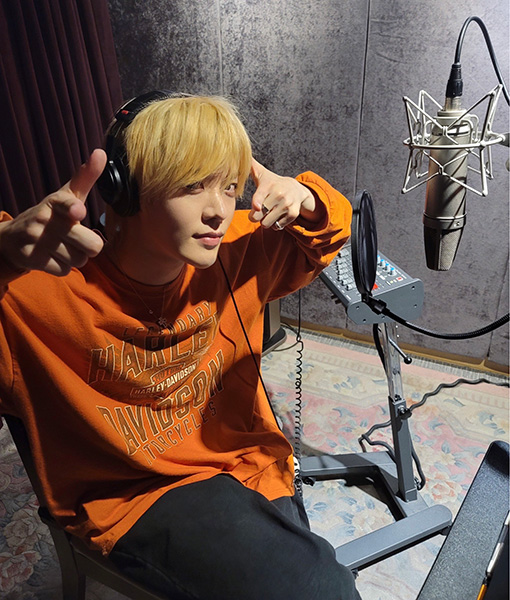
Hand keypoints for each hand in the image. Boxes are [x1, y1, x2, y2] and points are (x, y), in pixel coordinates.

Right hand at [0, 149, 106, 275]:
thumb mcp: (67, 195)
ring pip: (79, 260)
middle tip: (76, 239)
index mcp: (56, 202)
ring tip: (61, 246)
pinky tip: (51, 257)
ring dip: (75, 257)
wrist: (14, 238)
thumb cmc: (51, 215)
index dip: (73, 209)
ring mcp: (37, 240)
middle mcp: (45, 219)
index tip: (78, 211)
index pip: (67, 203)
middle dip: (89, 246)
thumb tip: (101, 152)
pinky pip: (65, 271)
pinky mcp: (32, 259)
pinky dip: (62, 267)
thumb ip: (86, 177)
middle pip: (92, 245)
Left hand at [249, 158, 318, 228]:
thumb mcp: (263, 174)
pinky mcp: (293, 214)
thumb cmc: (273, 183)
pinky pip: (277, 227)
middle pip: (259, 215)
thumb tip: (238, 154)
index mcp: (268, 185)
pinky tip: (278, 215)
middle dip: (255, 216)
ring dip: (265, 221)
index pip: (261, 196)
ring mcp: (287, 205)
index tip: (257, 206)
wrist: (297, 190)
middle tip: (259, 210)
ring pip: (266, 223)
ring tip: (269, 212)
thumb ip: (250, 167)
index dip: (258, 202)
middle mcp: (279, 195)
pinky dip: (275, 224)